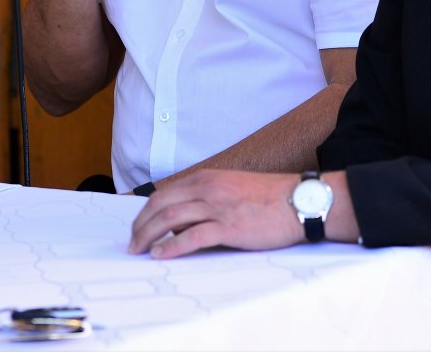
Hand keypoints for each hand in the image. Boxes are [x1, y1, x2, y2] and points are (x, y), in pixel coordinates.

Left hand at [129, 169, 337, 258]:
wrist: (299, 200)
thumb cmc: (269, 197)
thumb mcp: (231, 188)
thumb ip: (206, 198)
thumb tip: (183, 220)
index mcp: (206, 178)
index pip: (164, 193)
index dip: (145, 212)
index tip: (137, 227)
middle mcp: (207, 188)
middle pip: (161, 205)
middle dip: (141, 225)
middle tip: (132, 243)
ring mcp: (217, 206)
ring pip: (171, 219)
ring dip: (149, 236)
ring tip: (139, 250)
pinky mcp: (229, 226)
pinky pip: (193, 236)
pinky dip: (172, 246)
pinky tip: (161, 254)